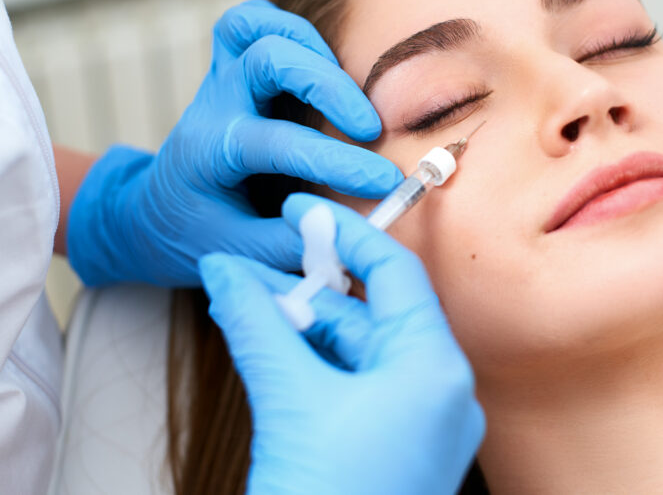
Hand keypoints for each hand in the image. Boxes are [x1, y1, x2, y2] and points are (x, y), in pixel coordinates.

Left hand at [66, 0, 402, 286]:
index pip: (279, 144)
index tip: (384, 182)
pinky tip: (321, 63)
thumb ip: (292, 243)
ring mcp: (221, 78)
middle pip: (268, 59)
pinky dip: (289, 28)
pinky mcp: (230, 65)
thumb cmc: (198, 234)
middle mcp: (215, 106)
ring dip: (310, 47)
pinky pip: (252, 21)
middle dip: (329, 87)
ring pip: (255, 25)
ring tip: (350, 91)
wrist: (157, 212)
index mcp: (211, 155)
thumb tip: (347, 233)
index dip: (338, 161)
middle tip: (371, 129)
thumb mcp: (238, 253)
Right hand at [201, 193, 484, 494]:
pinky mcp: (395, 451)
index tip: (302, 210)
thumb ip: (255, 322)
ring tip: (250, 307)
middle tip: (258, 265)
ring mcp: (419, 427)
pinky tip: (270, 350)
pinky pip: (357, 388)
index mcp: (434, 370)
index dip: (346, 234)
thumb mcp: (287, 400)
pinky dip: (313, 366)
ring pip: (360, 352)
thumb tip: (224, 270)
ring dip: (305, 328)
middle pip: (374, 313)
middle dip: (312, 288)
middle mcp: (438, 394)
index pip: (395, 274)